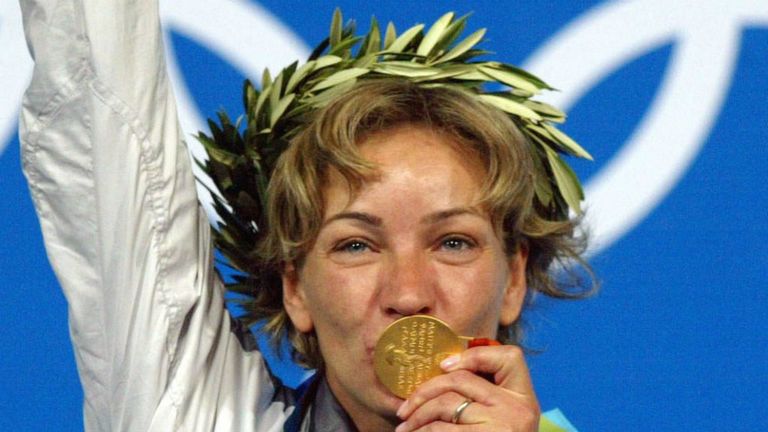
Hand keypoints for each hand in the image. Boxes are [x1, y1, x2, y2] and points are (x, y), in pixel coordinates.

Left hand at [394, 345, 539, 430]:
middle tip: (406, 407)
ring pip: (445, 403)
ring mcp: (501, 426)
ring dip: (417, 415)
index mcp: (525, 400)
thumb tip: (441, 372)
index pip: (510, 356)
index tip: (444, 366)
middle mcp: (517, 410)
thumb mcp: (504, 421)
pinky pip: (439, 429)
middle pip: (461, 379)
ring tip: (405, 428)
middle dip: (425, 390)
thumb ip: (486, 398)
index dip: (474, 354)